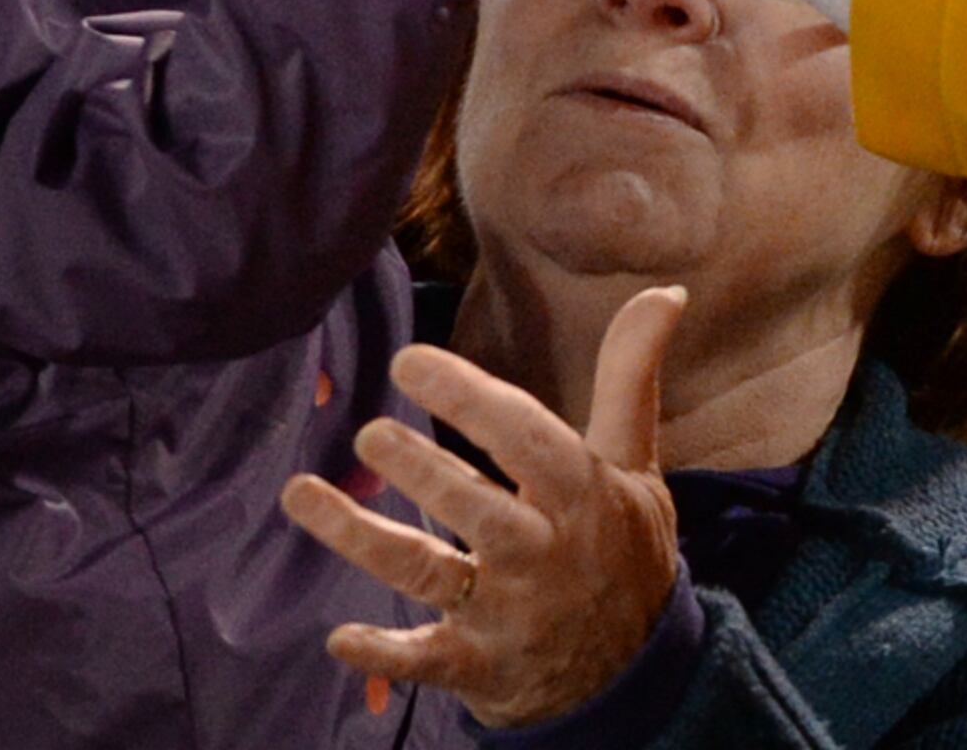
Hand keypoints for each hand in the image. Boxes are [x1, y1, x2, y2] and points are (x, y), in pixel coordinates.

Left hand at [280, 286, 688, 728]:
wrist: (635, 675)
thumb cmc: (624, 549)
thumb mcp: (637, 463)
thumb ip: (631, 376)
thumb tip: (666, 291)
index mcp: (582, 496)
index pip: (527, 439)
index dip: (471, 399)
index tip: (410, 360)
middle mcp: (544, 555)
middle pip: (476, 509)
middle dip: (422, 471)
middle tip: (368, 432)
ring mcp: (508, 615)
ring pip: (430, 575)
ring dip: (364, 539)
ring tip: (301, 494)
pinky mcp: (478, 667)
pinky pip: (426, 661)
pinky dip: (383, 654)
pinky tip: (339, 638)